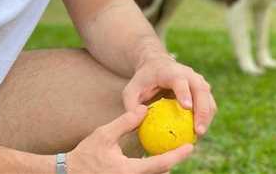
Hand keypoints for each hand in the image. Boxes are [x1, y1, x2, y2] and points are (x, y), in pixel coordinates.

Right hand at [67, 105, 192, 173]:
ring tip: (171, 153)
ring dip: (162, 166)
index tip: (190, 147)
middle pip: (160, 173)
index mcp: (129, 171)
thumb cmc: (86, 154)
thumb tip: (144, 109)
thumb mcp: (104, 135)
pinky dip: (152, 169)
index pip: (160, 163)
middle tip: (183, 147)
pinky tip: (154, 161)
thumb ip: (125, 122)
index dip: (177, 156)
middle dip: (172, 162)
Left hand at [123, 54, 216, 135]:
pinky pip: (209, 105)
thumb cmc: (142, 80)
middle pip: (201, 90)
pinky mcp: (203, 90)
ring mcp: (198, 81)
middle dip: (202, 110)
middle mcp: (189, 74)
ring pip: (209, 99)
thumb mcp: (131, 90)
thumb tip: (136, 123)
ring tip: (199, 136)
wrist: (156, 65)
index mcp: (171, 72)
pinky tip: (198, 134)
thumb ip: (131, 105)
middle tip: (198, 131)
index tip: (186, 107)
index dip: (184, 93)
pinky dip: (206, 118)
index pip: (180, 81)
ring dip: (207, 117)